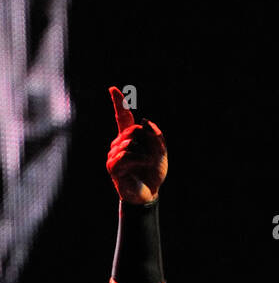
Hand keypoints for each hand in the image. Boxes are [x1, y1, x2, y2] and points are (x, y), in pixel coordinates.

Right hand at [106, 86, 166, 203]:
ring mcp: (113, 155)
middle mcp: (118, 144)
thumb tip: (144, 120)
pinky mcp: (113, 167)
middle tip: (154, 155)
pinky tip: (144, 163)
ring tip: (149, 162)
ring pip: (129, 142)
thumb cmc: (153, 173)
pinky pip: (125, 155)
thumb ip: (156, 136)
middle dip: (148, 140)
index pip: (122, 118)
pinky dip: (138, 158)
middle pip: (133, 130)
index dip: (118, 103)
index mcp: (129, 138)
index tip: (113, 89)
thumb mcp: (161, 153)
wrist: (149, 193)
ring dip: (144, 152)